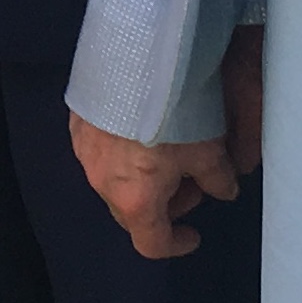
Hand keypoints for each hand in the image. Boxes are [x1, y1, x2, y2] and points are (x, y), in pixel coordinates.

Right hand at [71, 25, 264, 257]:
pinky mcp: (77, 124)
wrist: (133, 58)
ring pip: (113, 182)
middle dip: (163, 206)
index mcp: (136, 200)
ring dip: (140, 179)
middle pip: (131, 214)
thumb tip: (224, 189)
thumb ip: (218, 178)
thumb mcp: (208, 149)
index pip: (152, 243)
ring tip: (166, 150)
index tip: (194, 233)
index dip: (176, 244)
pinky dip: (121, 153)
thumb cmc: (173, 112)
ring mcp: (84, 152)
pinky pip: (99, 152)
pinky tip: (141, 127)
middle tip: (189, 180)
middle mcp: (102, 183)